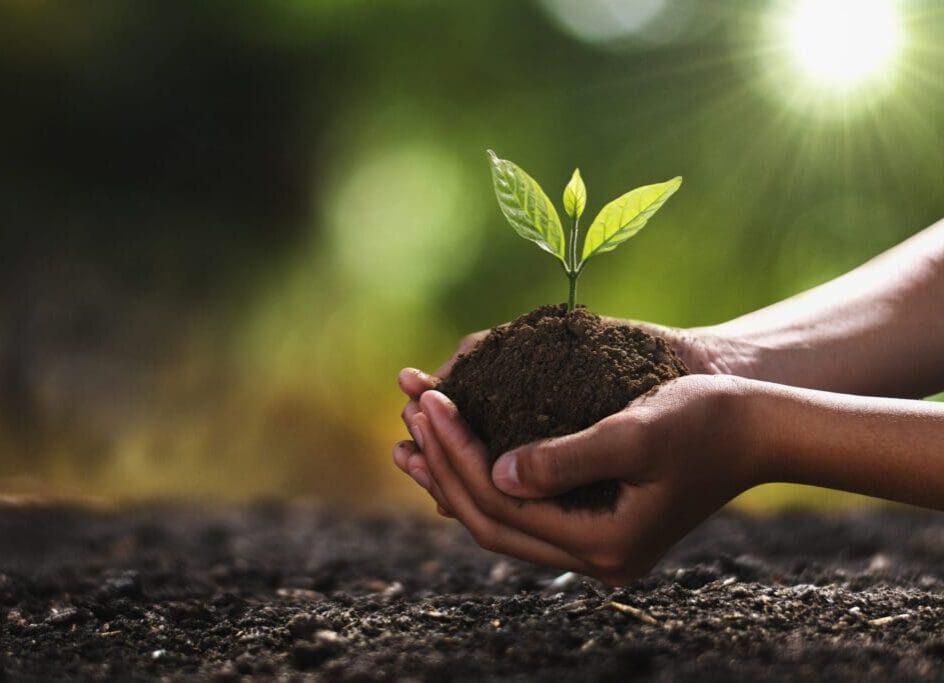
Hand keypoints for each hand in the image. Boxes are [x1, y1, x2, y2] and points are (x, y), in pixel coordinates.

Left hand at [395, 374, 760, 583]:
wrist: (755, 428)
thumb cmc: (705, 421)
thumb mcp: (635, 432)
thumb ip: (565, 458)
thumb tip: (496, 472)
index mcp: (603, 544)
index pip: (503, 503)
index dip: (457, 454)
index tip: (430, 402)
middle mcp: (593, 557)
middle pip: (492, 519)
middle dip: (444, 466)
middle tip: (410, 413)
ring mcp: (594, 544)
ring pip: (503, 518)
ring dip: (455, 475)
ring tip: (412, 437)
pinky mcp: (595, 521)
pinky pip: (523, 508)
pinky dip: (486, 477)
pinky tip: (461, 451)